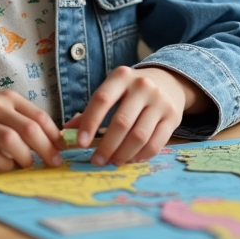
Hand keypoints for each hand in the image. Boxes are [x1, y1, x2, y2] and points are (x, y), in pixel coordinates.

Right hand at [0, 90, 65, 170]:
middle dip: (47, 150)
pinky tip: (7, 167)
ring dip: (26, 158)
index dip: (55, 135)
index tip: (62, 150)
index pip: (40, 116)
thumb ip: (19, 118)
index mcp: (8, 98)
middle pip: (31, 129)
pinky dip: (5, 164)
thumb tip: (49, 140)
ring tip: (28, 165)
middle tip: (54, 163)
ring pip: (13, 142)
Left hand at [65, 66, 208, 166]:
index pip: (101, 100)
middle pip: (121, 122)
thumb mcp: (112, 90)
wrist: (169, 81)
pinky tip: (130, 159)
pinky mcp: (173, 116)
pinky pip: (155, 143)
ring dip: (123, 154)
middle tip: (96, 161)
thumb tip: (66, 132)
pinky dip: (140, 156)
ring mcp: (160, 101)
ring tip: (112, 162)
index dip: (89, 123)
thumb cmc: (131, 90)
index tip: (80, 143)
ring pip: (139, 136)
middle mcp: (142, 86)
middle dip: (106, 146)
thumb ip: (90, 111)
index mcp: (121, 77)